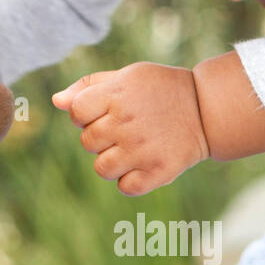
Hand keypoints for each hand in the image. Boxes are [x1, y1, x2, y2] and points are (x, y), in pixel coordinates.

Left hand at [51, 62, 209, 195]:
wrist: (207, 108)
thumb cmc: (160, 89)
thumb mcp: (126, 76)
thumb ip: (88, 87)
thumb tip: (56, 101)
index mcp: (116, 95)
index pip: (76, 112)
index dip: (84, 114)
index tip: (102, 111)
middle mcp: (125, 123)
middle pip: (87, 142)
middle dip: (100, 137)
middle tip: (126, 128)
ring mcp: (141, 150)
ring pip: (101, 169)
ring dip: (112, 161)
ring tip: (132, 148)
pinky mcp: (158, 172)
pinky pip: (125, 188)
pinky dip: (130, 180)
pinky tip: (142, 164)